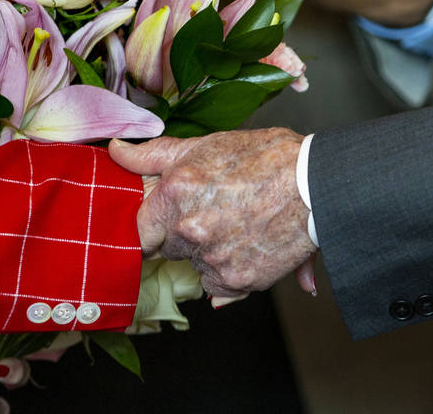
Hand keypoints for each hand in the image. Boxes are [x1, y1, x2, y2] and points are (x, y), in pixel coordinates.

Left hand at [110, 129, 316, 299]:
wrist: (316, 183)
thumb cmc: (265, 158)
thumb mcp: (206, 145)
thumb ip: (154, 154)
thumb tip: (116, 152)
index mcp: (174, 193)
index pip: (138, 229)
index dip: (154, 224)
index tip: (168, 218)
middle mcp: (189, 230)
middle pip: (166, 248)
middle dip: (183, 234)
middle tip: (215, 212)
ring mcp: (212, 259)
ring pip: (194, 266)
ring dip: (209, 252)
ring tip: (239, 224)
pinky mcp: (237, 281)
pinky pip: (217, 287)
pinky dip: (229, 272)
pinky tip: (248, 244)